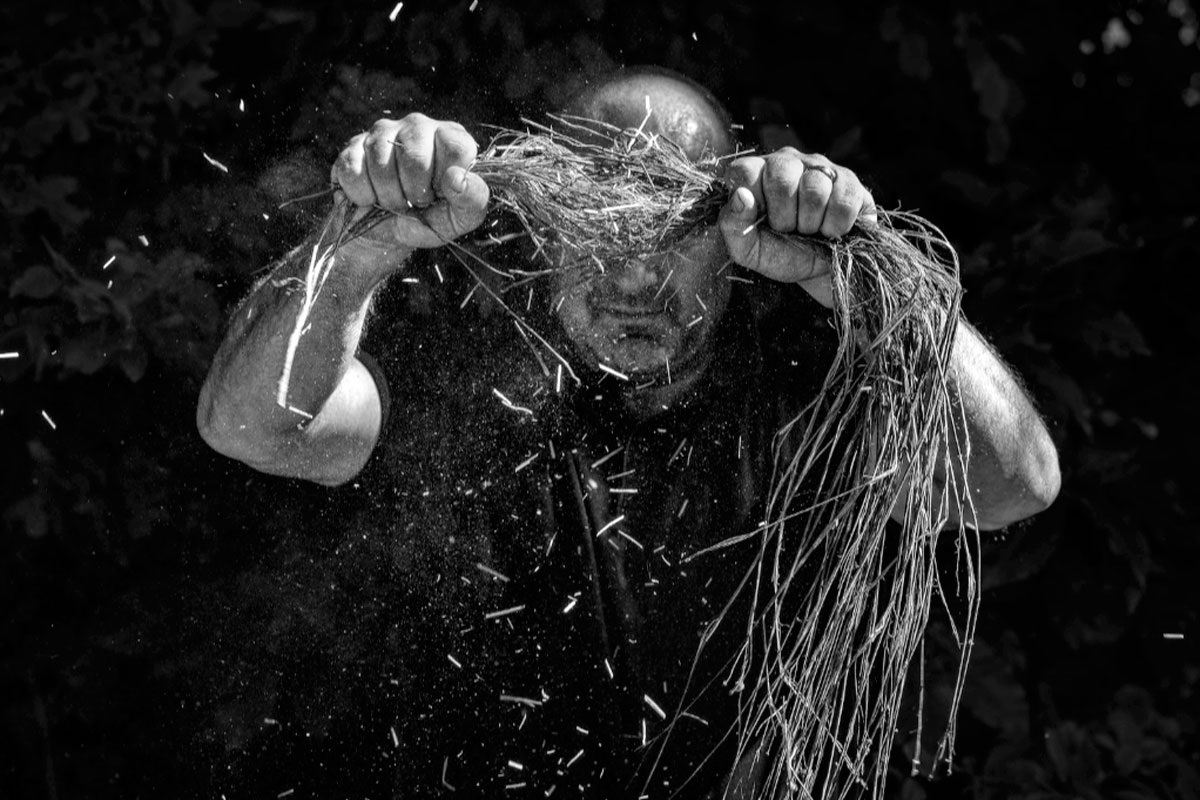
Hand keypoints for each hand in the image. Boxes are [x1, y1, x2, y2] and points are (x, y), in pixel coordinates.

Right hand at [331, 113, 489, 250]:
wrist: (382, 236)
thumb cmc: (427, 221)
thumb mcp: (458, 219)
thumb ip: (472, 200)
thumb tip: (458, 179)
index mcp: (451, 138)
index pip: (457, 147)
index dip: (446, 180)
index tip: (441, 195)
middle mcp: (418, 127)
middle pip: (416, 156)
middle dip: (413, 192)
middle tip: (415, 202)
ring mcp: (383, 132)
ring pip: (381, 162)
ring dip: (388, 197)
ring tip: (394, 202)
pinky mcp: (353, 147)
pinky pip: (353, 170)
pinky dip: (362, 195)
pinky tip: (370, 198)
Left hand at [717, 148, 875, 307]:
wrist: (821, 272)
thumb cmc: (780, 254)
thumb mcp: (748, 249)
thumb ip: (732, 224)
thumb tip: (741, 195)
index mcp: (756, 174)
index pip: (745, 170)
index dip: (753, 201)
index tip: (762, 220)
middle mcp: (787, 162)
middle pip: (781, 175)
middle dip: (784, 216)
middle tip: (788, 229)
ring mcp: (820, 167)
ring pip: (815, 187)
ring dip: (811, 223)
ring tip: (810, 229)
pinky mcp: (849, 181)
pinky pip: (844, 200)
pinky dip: (836, 225)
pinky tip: (831, 229)